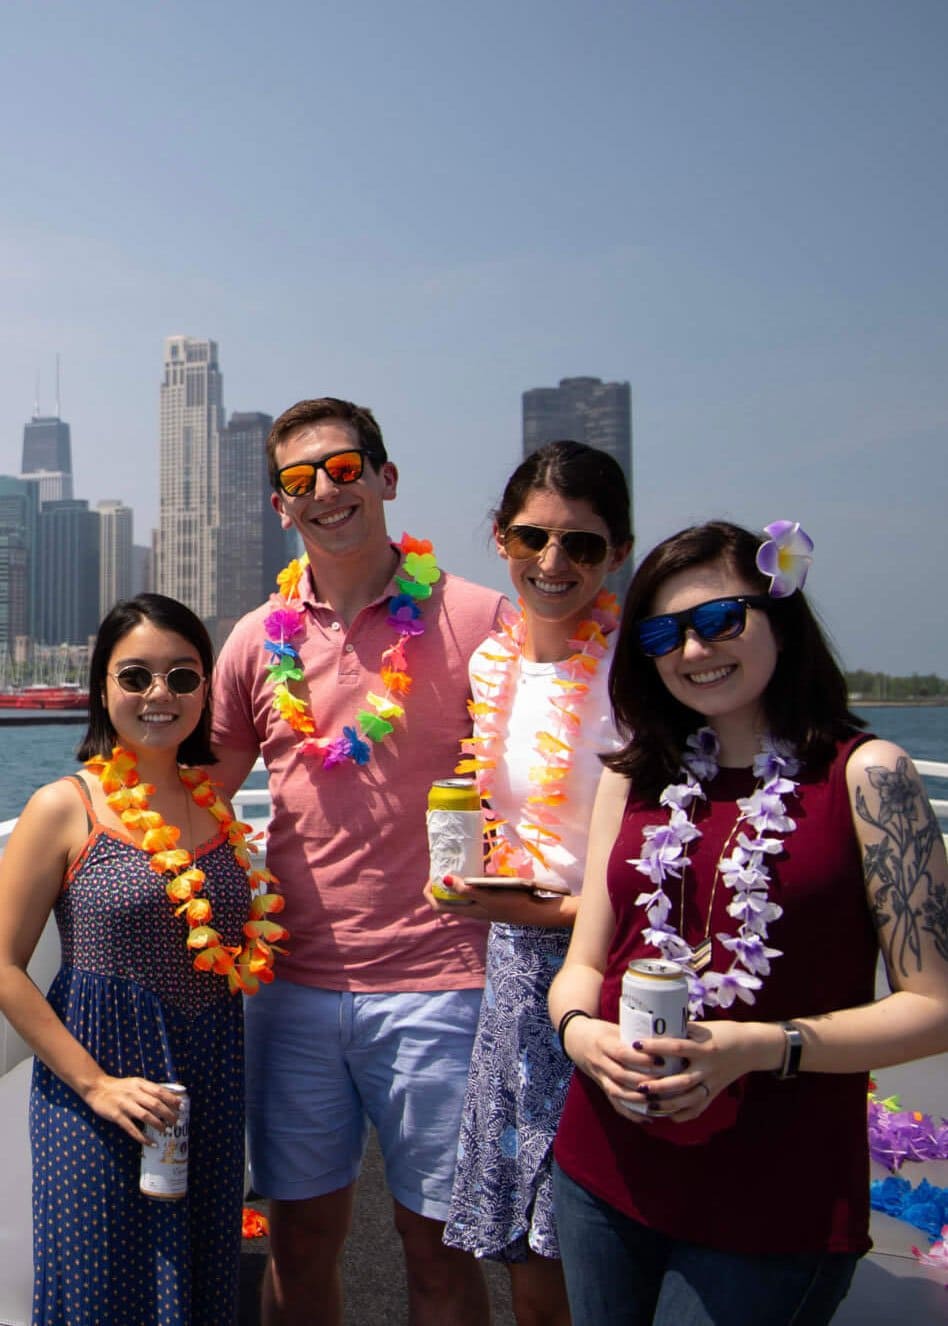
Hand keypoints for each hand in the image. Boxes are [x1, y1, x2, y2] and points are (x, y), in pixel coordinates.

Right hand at [84, 1076, 183, 1143]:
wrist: (97, 1088)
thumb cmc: (120, 1087)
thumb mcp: (135, 1083)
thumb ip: (149, 1089)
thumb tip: (169, 1096)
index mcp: (140, 1084)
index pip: (159, 1091)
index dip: (172, 1099)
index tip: (181, 1106)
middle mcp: (134, 1093)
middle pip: (155, 1104)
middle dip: (168, 1114)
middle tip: (177, 1122)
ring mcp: (125, 1105)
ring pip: (145, 1116)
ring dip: (157, 1124)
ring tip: (166, 1131)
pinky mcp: (117, 1116)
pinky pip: (131, 1128)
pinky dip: (142, 1137)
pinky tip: (150, 1142)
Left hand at [423, 875, 570, 925]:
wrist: (535, 910)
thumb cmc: (511, 903)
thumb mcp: (487, 896)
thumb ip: (466, 890)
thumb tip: (445, 880)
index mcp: (466, 910)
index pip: (437, 905)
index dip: (430, 891)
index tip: (434, 875)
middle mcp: (470, 908)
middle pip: (446, 897)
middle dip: (442, 881)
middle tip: (444, 863)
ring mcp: (480, 903)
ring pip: (460, 891)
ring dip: (456, 877)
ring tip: (457, 860)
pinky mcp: (490, 897)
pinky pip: (474, 887)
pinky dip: (471, 877)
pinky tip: (476, 865)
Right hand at [561, 1015, 663, 1118]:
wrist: (574, 1039)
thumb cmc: (600, 1031)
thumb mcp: (614, 1028)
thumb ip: (633, 1036)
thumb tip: (663, 1040)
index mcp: (603, 1044)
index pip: (622, 1054)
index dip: (641, 1059)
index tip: (661, 1060)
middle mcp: (599, 1062)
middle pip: (621, 1075)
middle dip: (644, 1081)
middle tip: (666, 1083)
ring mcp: (599, 1077)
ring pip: (617, 1092)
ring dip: (638, 1099)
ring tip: (658, 1101)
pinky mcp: (601, 1087)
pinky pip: (614, 1103)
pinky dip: (630, 1113)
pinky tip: (647, 1118)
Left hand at [625, 1019, 767, 1121]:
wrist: (752, 1047)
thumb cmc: (723, 1032)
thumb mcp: (703, 1029)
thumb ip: (682, 1032)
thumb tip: (654, 1029)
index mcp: (704, 1047)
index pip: (676, 1047)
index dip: (656, 1046)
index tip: (636, 1044)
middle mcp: (708, 1067)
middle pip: (682, 1081)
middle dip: (660, 1085)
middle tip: (640, 1085)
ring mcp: (712, 1083)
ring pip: (689, 1099)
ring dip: (668, 1103)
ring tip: (648, 1103)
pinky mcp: (714, 1092)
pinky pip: (699, 1108)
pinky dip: (683, 1114)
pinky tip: (668, 1115)